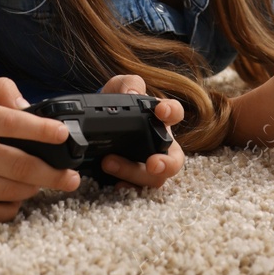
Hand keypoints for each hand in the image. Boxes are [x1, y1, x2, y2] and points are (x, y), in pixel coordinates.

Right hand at [0, 76, 78, 221]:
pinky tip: (18, 198)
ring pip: (9, 192)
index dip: (41, 130)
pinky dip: (11, 208)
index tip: (63, 135)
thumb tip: (28, 106)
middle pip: (18, 167)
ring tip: (43, 182)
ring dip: (34, 189)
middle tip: (72, 176)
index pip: (11, 123)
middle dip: (53, 174)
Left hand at [97, 74, 186, 188]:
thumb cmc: (118, 103)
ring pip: (154, 178)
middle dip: (167, 163)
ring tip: (108, 162)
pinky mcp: (133, 179)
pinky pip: (137, 190)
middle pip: (175, 160)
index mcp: (161, 119)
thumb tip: (133, 94)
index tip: (160, 112)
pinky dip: (127, 188)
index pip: (175, 113)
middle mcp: (160, 145)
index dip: (172, 112)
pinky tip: (114, 184)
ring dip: (133, 172)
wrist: (98, 123)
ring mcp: (148, 165)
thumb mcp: (120, 87)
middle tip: (152, 163)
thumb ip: (129, 85)